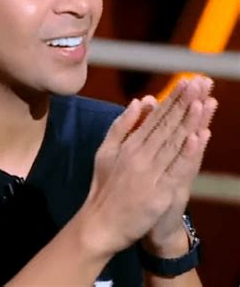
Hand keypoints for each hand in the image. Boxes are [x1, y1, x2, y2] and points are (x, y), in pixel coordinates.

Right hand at [78, 77, 214, 256]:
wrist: (101, 222)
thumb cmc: (103, 185)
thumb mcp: (105, 150)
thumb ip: (122, 126)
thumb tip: (138, 102)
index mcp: (129, 144)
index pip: (155, 117)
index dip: (172, 99)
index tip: (185, 82)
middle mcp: (140, 155)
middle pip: (167, 125)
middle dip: (184, 102)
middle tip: (199, 82)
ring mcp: (150, 173)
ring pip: (173, 142)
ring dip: (189, 120)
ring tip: (202, 99)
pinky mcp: (159, 192)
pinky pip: (175, 170)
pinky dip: (187, 153)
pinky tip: (196, 136)